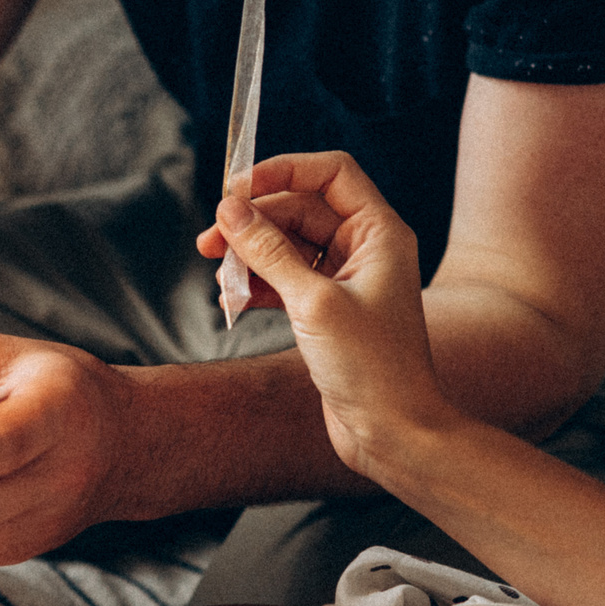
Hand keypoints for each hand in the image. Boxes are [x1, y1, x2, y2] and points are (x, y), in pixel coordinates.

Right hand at [202, 151, 455, 476]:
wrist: (393, 433)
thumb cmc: (373, 368)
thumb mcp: (314, 302)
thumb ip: (270, 251)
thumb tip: (232, 209)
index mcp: (379, 233)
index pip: (331, 174)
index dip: (283, 172)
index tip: (237, 188)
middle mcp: (365, 250)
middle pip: (300, 210)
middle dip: (254, 222)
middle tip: (211, 242)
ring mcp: (345, 281)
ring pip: (287, 246)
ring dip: (250, 256)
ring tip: (220, 276)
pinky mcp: (326, 311)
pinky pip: (284, 280)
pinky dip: (257, 286)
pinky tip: (233, 300)